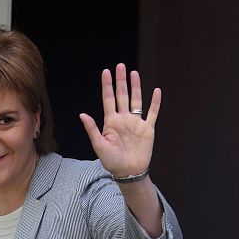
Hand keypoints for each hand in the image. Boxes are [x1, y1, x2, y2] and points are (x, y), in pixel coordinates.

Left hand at [79, 63, 160, 177]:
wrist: (128, 172)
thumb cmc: (111, 161)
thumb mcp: (99, 145)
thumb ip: (92, 129)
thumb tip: (82, 114)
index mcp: (111, 121)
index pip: (108, 99)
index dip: (107, 85)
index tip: (106, 71)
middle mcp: (123, 119)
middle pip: (122, 95)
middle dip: (121, 81)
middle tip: (120, 66)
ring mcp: (136, 123)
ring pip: (136, 100)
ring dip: (136, 87)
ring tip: (134, 73)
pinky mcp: (147, 129)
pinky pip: (152, 113)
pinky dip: (155, 102)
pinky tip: (156, 91)